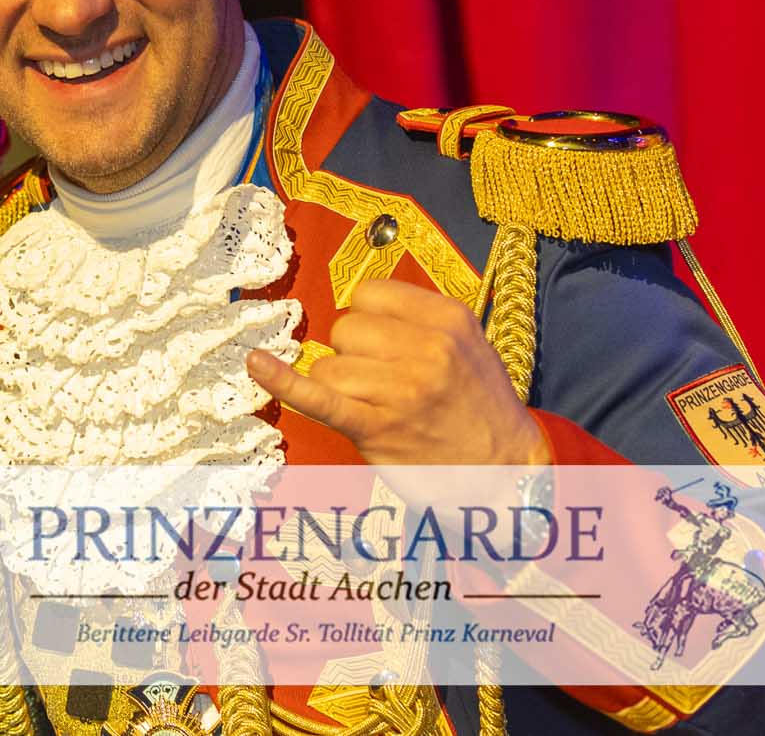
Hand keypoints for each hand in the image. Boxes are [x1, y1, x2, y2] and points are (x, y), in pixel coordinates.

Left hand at [244, 277, 549, 468]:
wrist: (507, 470)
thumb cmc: (477, 404)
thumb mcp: (466, 344)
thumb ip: (415, 318)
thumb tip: (353, 308)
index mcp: (448, 319)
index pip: (369, 294)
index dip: (368, 320)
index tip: (384, 343)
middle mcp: (427, 350)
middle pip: (345, 328)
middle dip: (354, 354)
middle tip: (386, 383)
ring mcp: (401, 390)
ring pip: (329, 365)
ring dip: (341, 386)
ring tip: (377, 406)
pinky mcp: (376, 428)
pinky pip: (317, 396)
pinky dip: (281, 382)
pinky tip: (256, 364)